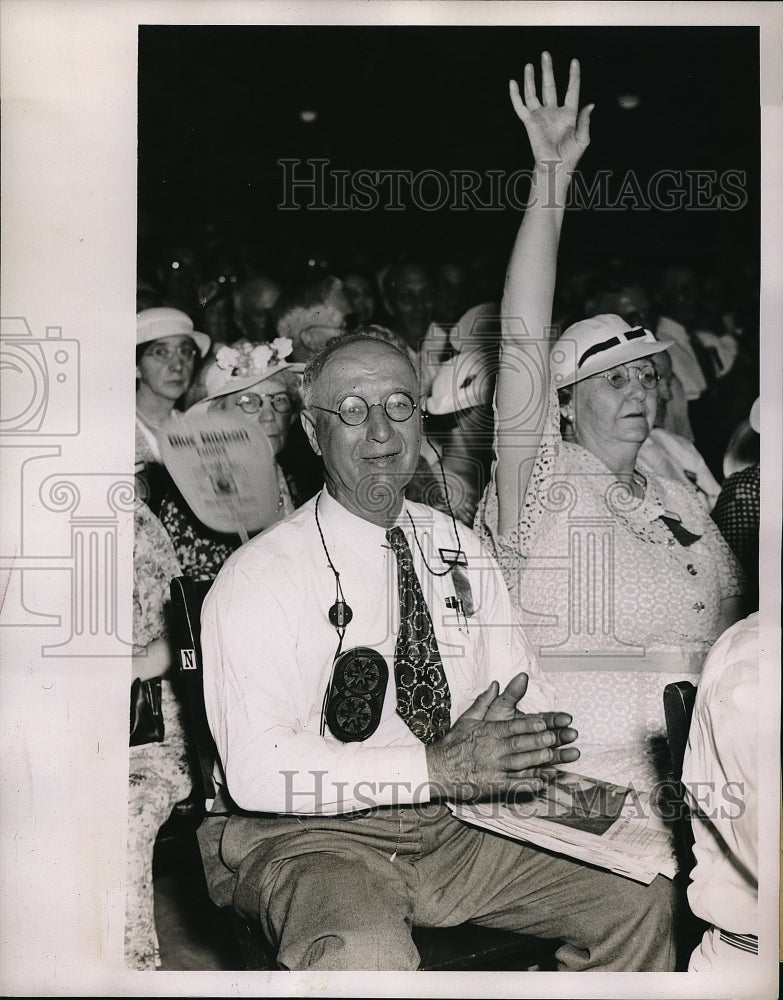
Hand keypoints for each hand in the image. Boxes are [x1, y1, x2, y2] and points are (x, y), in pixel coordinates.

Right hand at [425, 682, 579, 801]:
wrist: (439, 768)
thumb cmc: (454, 742)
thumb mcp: (468, 718)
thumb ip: (484, 702)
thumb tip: (496, 684)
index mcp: (488, 732)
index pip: (512, 727)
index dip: (529, 725)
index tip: (544, 722)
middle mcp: (492, 749)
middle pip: (518, 744)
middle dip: (537, 740)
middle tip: (554, 737)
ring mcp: (493, 768)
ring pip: (518, 763)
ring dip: (536, 760)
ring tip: (552, 756)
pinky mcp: (493, 785)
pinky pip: (513, 784)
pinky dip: (528, 784)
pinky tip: (542, 782)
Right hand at [509, 51, 592, 172]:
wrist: (555, 167)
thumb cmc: (571, 155)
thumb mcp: (583, 138)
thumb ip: (585, 121)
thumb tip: (590, 105)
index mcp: (569, 113)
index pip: (571, 90)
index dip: (573, 76)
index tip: (574, 61)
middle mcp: (553, 111)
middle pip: (550, 85)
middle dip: (547, 70)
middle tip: (545, 55)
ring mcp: (540, 116)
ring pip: (534, 92)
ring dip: (531, 79)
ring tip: (529, 65)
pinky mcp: (529, 122)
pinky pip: (520, 106)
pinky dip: (516, 95)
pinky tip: (513, 83)